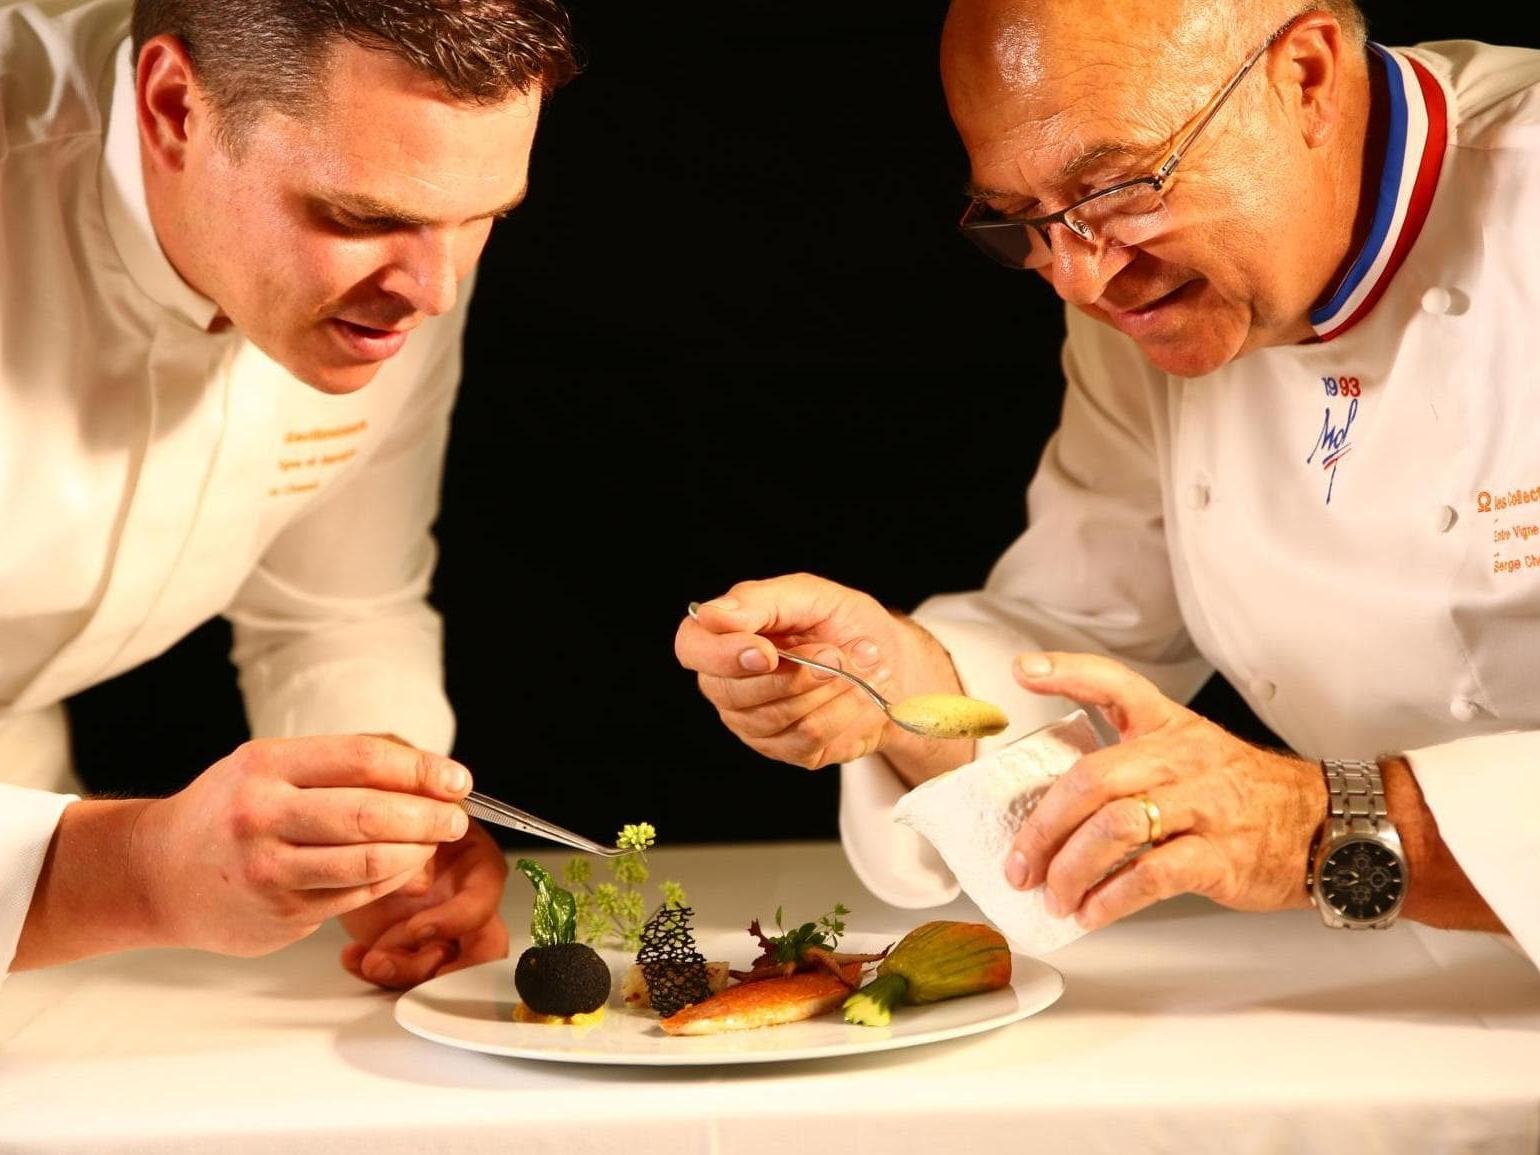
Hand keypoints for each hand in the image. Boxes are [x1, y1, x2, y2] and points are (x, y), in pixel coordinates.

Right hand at [130, 735, 474, 956]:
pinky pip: (355, 896)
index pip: (362, 760)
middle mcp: (262, 816)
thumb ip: (339, 766)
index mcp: (265, 767)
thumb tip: (424, 773)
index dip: (420, 769)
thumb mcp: (269, 767)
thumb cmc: (226, 812)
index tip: (455, 778)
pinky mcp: (280, 914)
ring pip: (368, 862)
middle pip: (370, 813)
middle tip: (457, 817)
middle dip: (428, 816)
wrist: (156, 873)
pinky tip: (405, 867)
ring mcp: (269, 871)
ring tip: (435, 841)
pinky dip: (391, 880)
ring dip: (417, 852)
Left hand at [338, 818, 509, 988]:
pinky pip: (402, 976)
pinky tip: (356, 956)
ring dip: (404, 971)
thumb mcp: (398, 822)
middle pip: (484, 950)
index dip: (456, 919)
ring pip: (442, 970)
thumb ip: (414, 841)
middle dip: (449, 970)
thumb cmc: (382, 824)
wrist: (346, 844)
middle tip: (411, 969)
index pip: (485, 899)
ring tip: (371, 959)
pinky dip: (376, 971)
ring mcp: (438, 930)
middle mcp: (462, 900)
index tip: (417, 927)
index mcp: (473, 864)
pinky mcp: (409, 949)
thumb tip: (422, 869)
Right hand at [674, 573, 965, 777]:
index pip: (693, 649)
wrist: (894, 663)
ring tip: (860, 667)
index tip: (769, 653)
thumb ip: (760, 602)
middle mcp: (729, 685)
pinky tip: (861, 695)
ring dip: (831, 689)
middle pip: (736, 693)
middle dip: (799, 672)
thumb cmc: (845, 624)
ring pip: (777, 717)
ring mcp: (755, 723)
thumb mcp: (810, 596)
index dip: (725, 655)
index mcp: (723, 637)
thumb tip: (712, 615)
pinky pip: (809, 738)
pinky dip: (845, 712)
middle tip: (837, 650)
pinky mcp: (788, 750)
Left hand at [1005, 652, 1325, 930]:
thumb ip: (1130, 763)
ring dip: (1070, 869)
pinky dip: (1110, 899)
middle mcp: (1182, 759)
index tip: (1024, 672)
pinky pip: (1151, 876)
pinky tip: (1091, 913)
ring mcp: (1204, 807)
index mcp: (1169, 727)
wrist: (1325, 826)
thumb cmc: (1244, 794)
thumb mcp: (1190, 753)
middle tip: (1019, 863)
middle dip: (1044, 826)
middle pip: (1094, 778)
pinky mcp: (1220, 856)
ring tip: (1052, 895)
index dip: (1068, 672)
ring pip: (1116, 828)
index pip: (1115, 684)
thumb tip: (1053, 806)